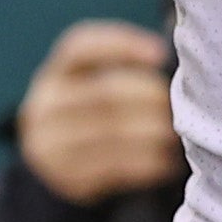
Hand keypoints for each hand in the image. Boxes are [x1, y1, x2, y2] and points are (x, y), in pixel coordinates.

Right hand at [16, 20, 179, 203]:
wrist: (51, 167)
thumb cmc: (88, 114)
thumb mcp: (88, 86)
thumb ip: (121, 69)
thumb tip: (169, 58)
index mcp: (57, 72)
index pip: (81, 47)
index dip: (122, 45)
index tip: (159, 53)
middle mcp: (48, 104)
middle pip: (102, 93)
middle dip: (146, 96)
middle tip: (172, 103)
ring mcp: (54, 142)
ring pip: (110, 133)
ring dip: (149, 132)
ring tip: (173, 133)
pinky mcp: (68, 176)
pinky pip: (113, 166)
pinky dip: (144, 162)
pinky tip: (164, 161)